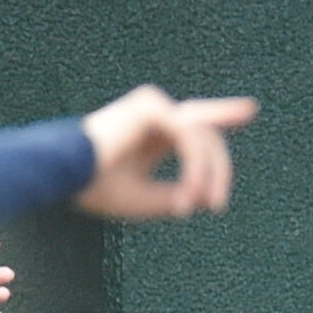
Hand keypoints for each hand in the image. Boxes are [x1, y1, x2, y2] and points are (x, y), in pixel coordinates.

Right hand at [77, 87, 253, 220]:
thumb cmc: (93, 188)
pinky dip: (196, 168)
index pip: (194, 123)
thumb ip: (177, 196)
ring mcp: (152, 108)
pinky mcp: (151, 109)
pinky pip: (190, 139)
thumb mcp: (144, 199)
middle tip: (234, 157)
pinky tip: (190, 193)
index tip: (249, 110)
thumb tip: (206, 199)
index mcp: (151, 134)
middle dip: (222, 144)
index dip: (222, 114)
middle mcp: (153, 116)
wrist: (62, 176)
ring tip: (208, 203)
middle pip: (203, 125)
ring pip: (202, 139)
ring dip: (209, 175)